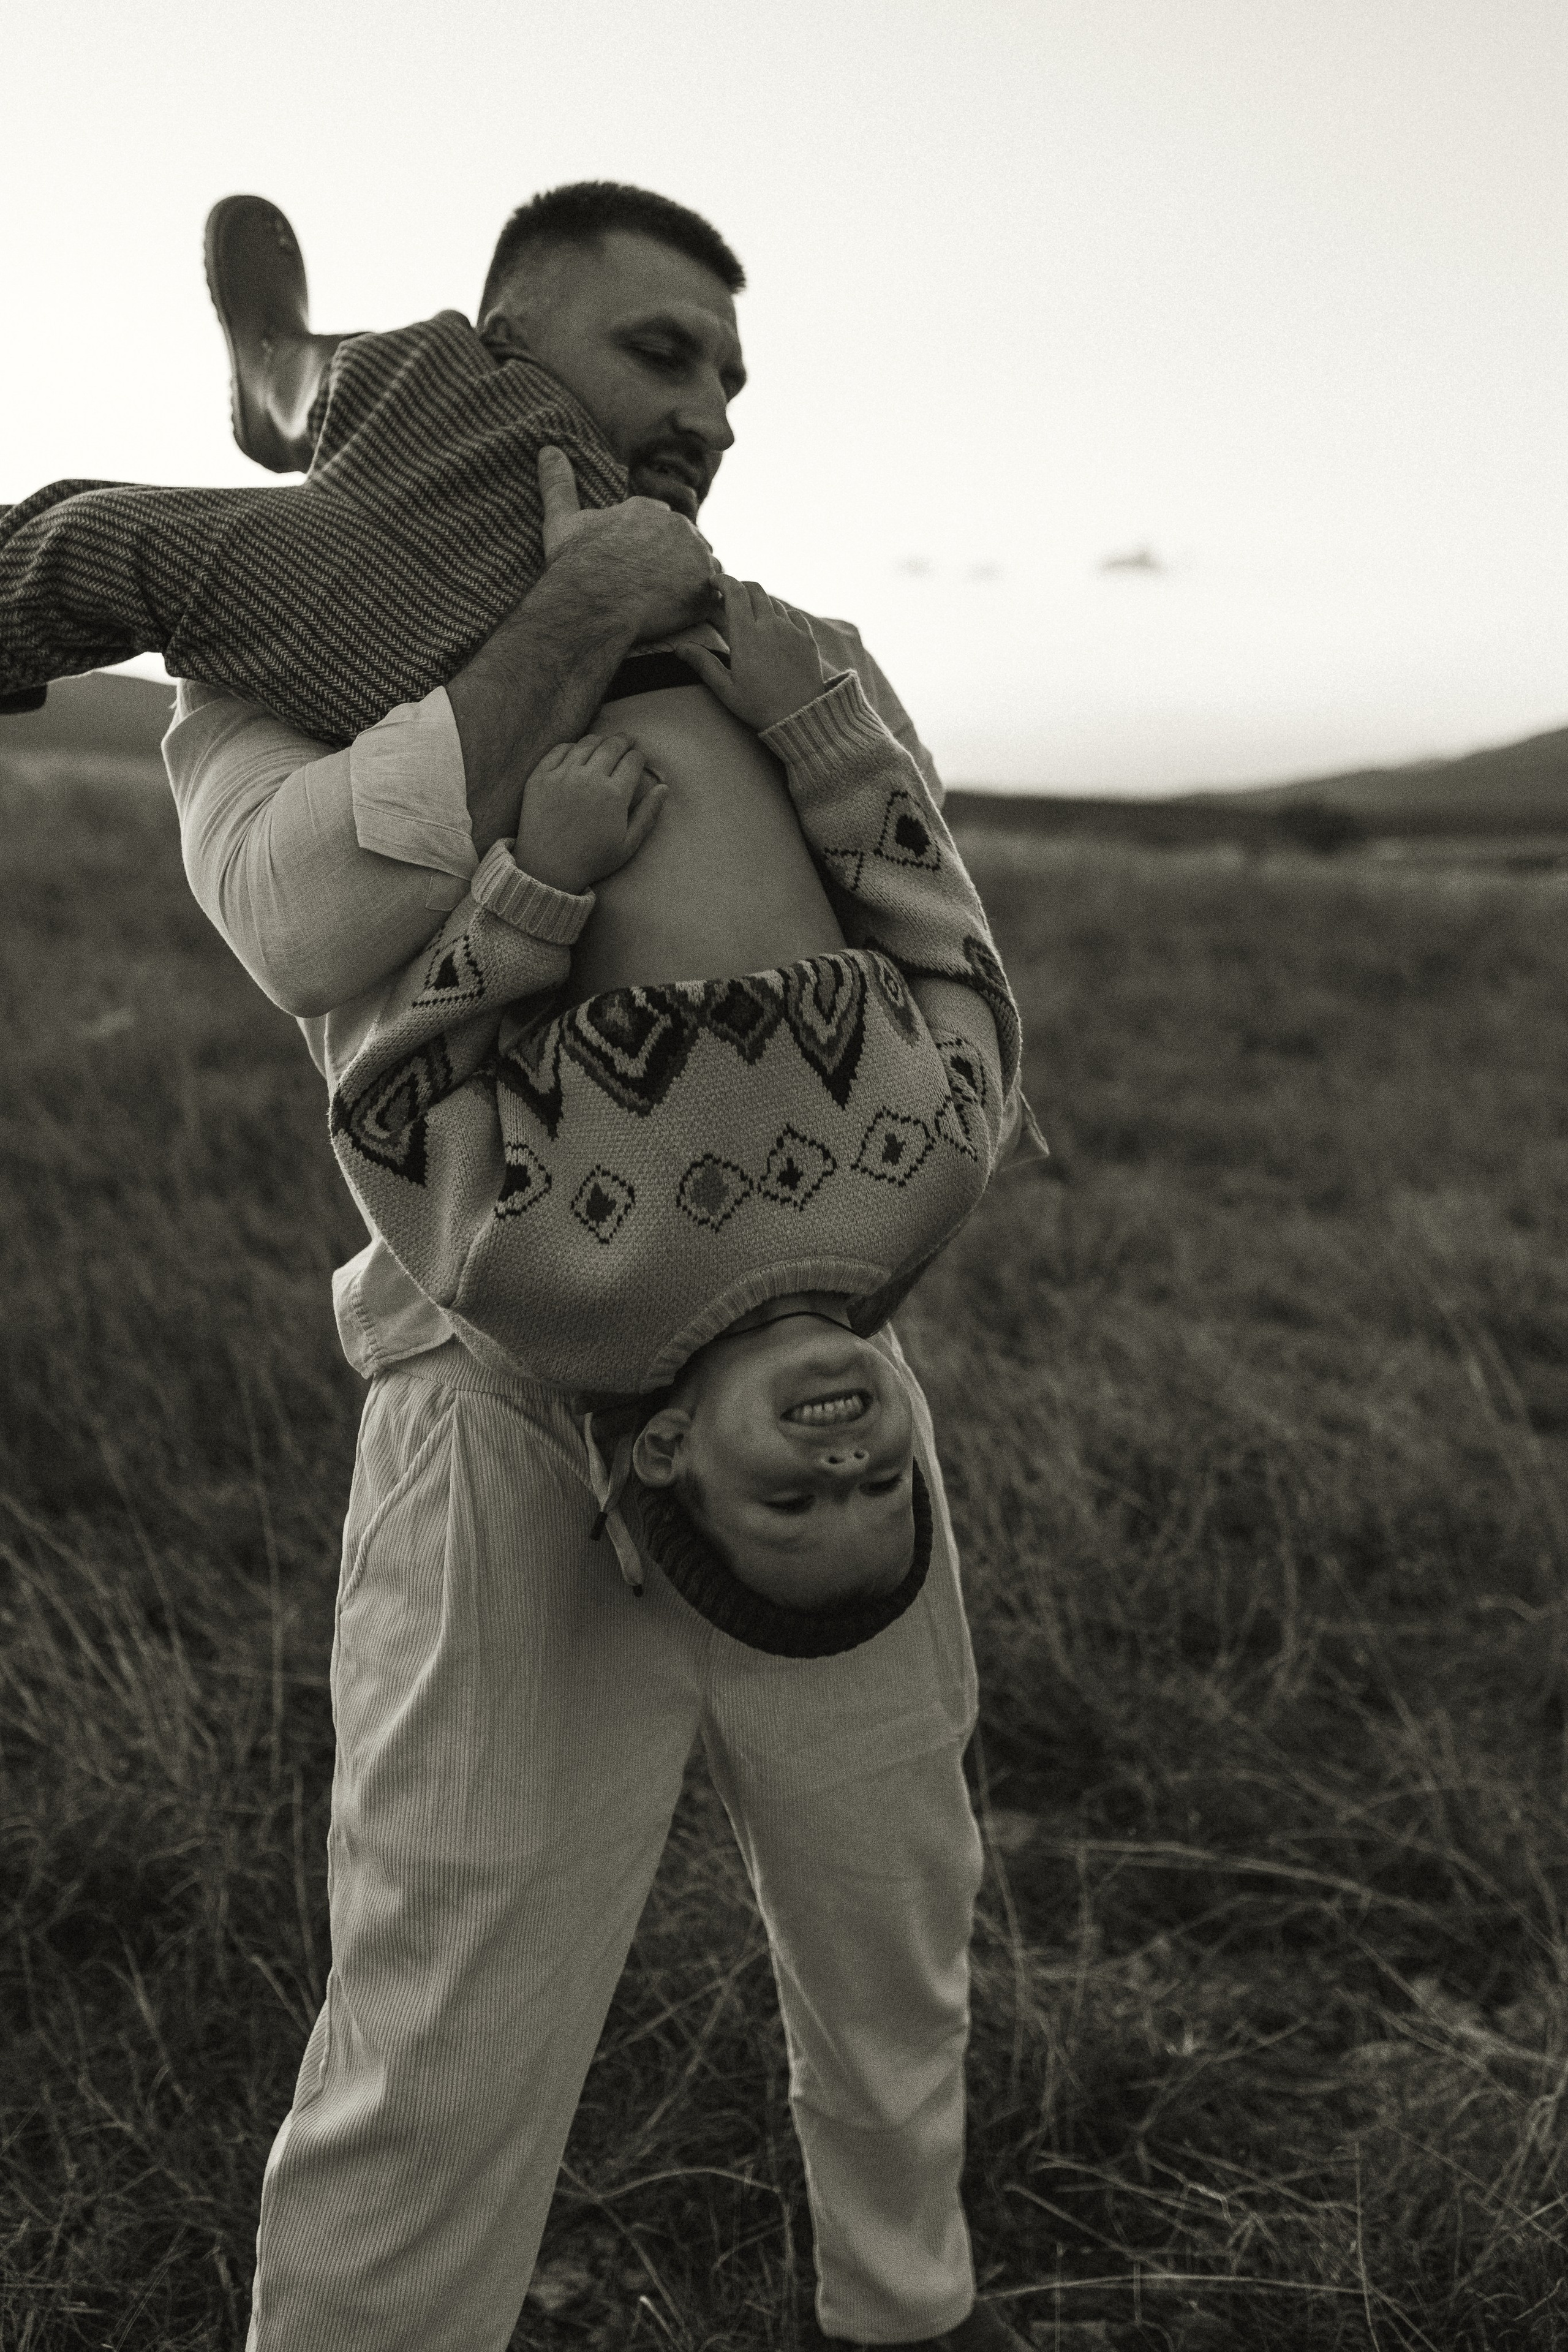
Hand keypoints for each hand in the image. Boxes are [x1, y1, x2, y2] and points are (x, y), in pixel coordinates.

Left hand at [516, 732, 666, 896]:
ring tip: (605, 743)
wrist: (548, 870)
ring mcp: (562, 776)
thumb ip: (648, 814)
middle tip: (627, 740)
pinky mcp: (540, 777)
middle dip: (624, 740)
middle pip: (612, 746)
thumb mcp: (628, 845)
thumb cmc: (592, 860)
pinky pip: (559, 750)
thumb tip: (664, 787)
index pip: (632, 760)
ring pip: (587, 744)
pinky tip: (578, 751)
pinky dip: (572, 746)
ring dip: (600, 740)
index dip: (639, 756)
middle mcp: (589, 779)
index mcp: (614, 795)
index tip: (639, 757)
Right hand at [538, 447, 720, 639]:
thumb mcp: (561, 521)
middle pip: (684, 543)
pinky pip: (715, 593)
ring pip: (701, 566)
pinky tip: (682, 613)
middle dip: (673, 561)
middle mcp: (676, 524)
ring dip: (691, 580)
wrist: (593, 605)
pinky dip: (703, 602)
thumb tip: (547, 449)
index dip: (649, 548)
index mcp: (646, 508)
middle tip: (652, 588)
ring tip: (667, 602)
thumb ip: (559, 485)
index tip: (635, 568)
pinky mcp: (705, 585)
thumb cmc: (575, 566)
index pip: (659, 523)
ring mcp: (694, 554)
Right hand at [672, 576, 828, 734]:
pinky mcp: (807, 639)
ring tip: (752, 616)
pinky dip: (782, 615)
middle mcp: (770, 626)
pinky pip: (794, 616)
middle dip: (741, 587)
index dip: (723, 581)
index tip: (714, 581)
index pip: (735, 592)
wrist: (800, 717)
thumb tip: (680, 648)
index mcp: (747, 635)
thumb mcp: (726, 688)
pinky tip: (777, 627)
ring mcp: (792, 630)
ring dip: (760, 603)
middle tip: (731, 597)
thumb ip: (703, 664)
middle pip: (755, 590)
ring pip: (774, 603)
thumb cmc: (759, 706)